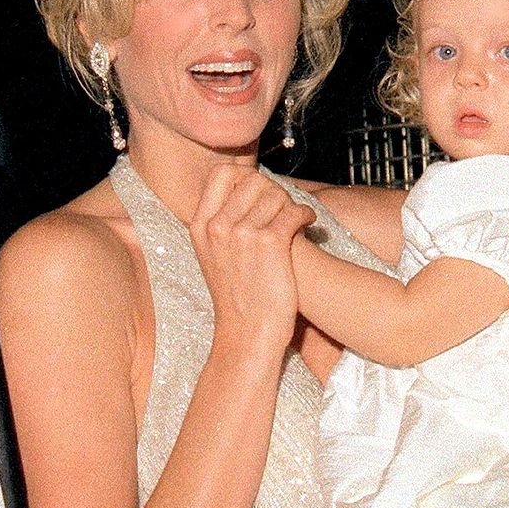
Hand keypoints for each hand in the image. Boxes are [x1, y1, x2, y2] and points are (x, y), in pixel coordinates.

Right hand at [190, 165, 314, 360]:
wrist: (246, 334)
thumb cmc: (236, 297)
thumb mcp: (213, 256)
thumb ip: (221, 224)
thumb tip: (243, 191)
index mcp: (200, 226)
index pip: (222, 173)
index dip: (245, 175)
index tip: (259, 192)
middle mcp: (217, 225)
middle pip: (253, 179)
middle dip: (273, 190)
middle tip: (283, 208)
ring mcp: (242, 233)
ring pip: (276, 194)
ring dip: (291, 205)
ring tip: (295, 219)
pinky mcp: (270, 244)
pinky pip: (294, 211)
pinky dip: (306, 216)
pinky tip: (308, 224)